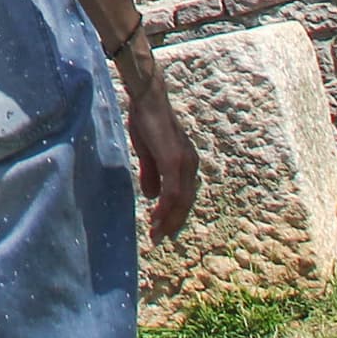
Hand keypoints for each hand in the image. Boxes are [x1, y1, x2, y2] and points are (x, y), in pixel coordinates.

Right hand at [123, 70, 198, 242]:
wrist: (147, 98)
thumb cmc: (146, 121)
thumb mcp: (147, 153)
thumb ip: (151, 175)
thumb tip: (151, 197)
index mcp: (186, 162)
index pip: (184, 195)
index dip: (175, 214)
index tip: (162, 229)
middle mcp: (190, 164)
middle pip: (186, 202)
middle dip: (172, 223)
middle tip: (159, 239)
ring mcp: (184, 162)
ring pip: (181, 200)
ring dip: (168, 220)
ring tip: (156, 234)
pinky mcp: (173, 161)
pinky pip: (173, 191)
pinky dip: (165, 207)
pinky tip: (156, 218)